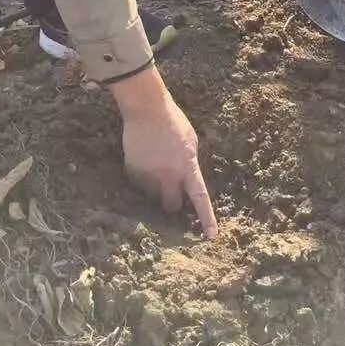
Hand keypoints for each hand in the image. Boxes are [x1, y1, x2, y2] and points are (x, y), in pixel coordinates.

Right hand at [110, 65, 216, 237]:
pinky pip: (138, 185)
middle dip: (172, 203)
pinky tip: (143, 160)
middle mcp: (168, 175)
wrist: (146, 108)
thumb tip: (186, 179)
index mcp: (187, 167)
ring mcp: (149, 175)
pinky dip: (141, 178)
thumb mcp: (190, 141)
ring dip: (155, 188)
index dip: (206, 219)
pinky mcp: (133, 171)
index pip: (200, 198)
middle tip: (171, 191)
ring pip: (153, 196)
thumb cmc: (173, 121)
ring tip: (154, 165)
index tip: (211, 237)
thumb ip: (190, 162)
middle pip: (171, 206)